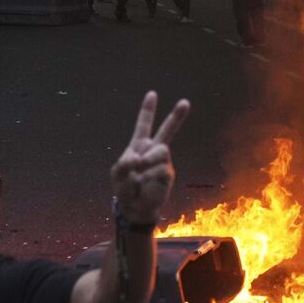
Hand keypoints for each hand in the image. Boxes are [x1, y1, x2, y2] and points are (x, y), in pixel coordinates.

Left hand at [111, 91, 190, 223]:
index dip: (148, 110)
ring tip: (139, 167)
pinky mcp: (167, 174)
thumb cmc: (125, 189)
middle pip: (166, 131)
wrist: (134, 209)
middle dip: (176, 116)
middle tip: (185, 102)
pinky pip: (160, 168)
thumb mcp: (118, 174)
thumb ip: (124, 163)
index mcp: (138, 147)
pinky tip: (143, 181)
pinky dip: (148, 173)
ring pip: (161, 150)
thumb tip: (137, 159)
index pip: (144, 125)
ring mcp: (162, 162)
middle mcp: (152, 151)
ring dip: (148, 158)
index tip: (152, 94)